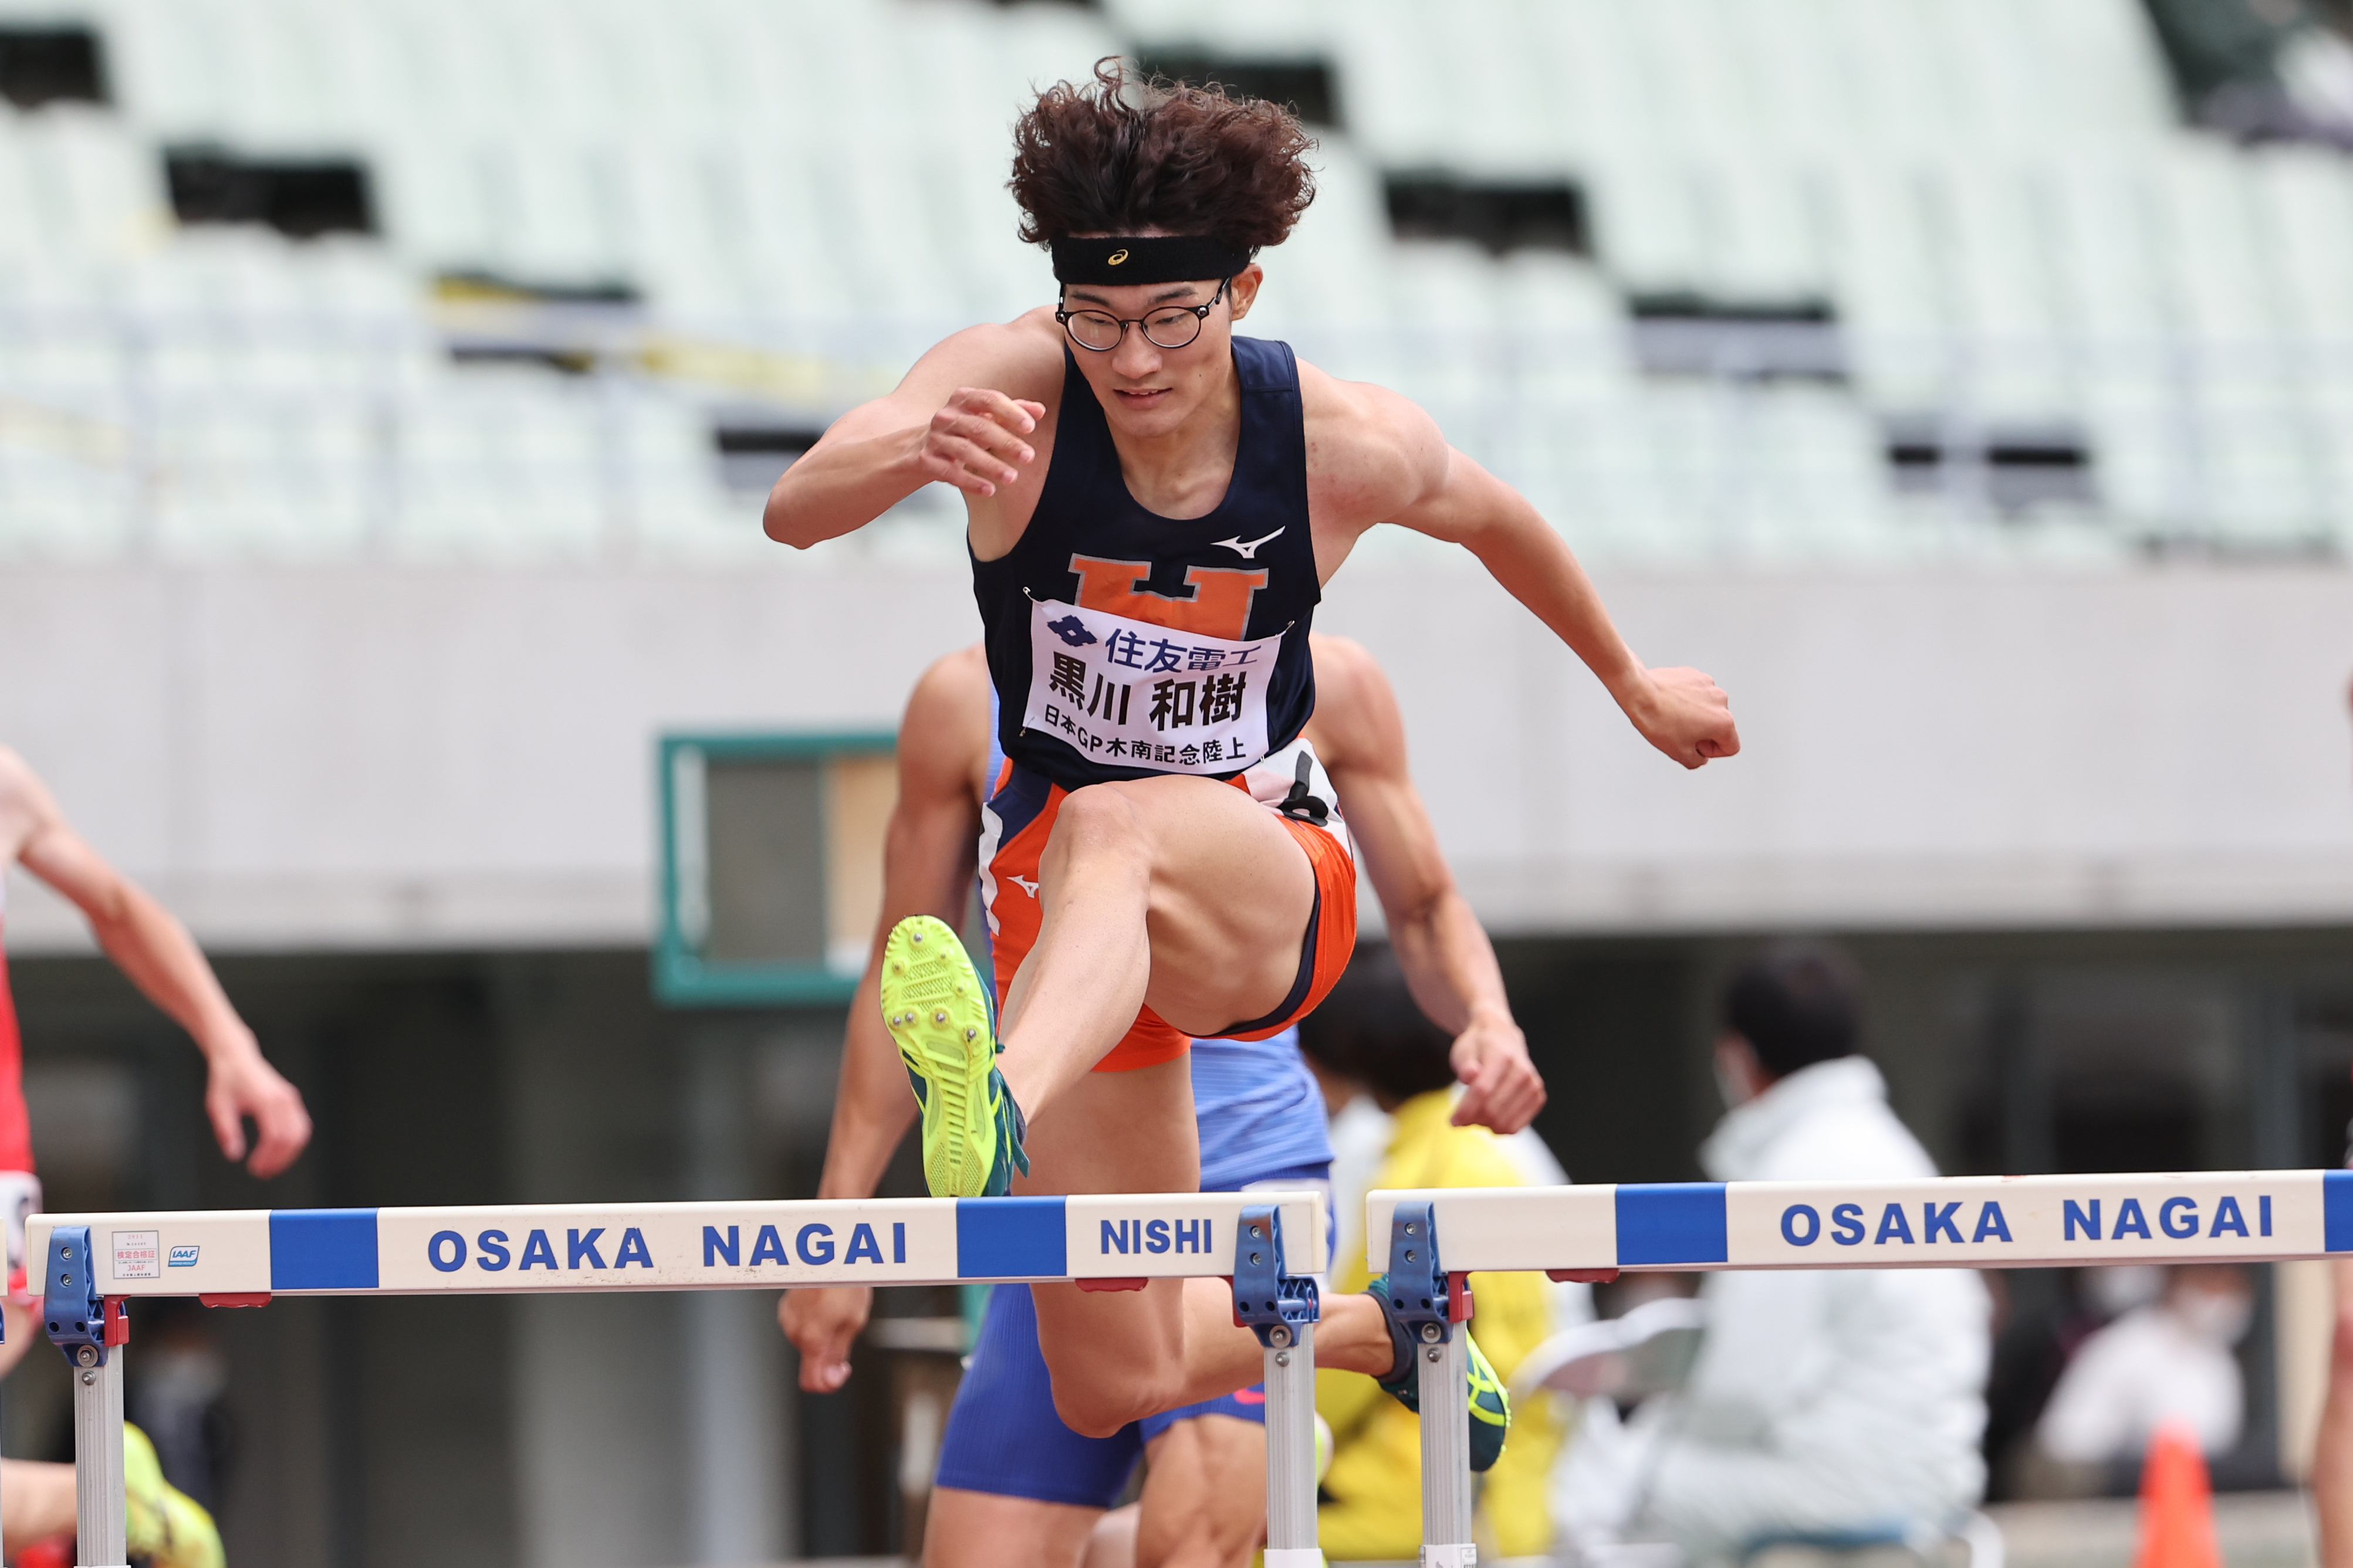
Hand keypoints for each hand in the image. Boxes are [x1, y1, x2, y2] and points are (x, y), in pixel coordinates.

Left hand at [203, 1040, 311, 1177]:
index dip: (267, 1157)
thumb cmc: (226, 1081)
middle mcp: (284, 1099)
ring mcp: (291, 1099)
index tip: (254, 1168)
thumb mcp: (218, 1107)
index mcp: (266, 1100)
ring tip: (271, 1166)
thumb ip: (227, 1131)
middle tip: (262, 1173)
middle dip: (280, 1160)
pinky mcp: (292, 1101)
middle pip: (292, 1138)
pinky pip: (301, 1126)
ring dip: (289, 1154)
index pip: (275, 1136)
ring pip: (301, 1134)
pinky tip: (278, 1152)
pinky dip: (293, 1143)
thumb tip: (234, 1156)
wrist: (238, 1058)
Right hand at [782, 1284, 872, 1392]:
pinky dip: (814, 1321)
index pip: (811, 1382)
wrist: (827, 1251)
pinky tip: (828, 1301)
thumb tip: (831, 1376)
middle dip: (829, 1351)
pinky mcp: (786, 1306)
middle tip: (848, 1326)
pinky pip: (801, 1325)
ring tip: (839, 1306)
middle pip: (812, 1359)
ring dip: (823, 1333)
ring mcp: (788, 1318)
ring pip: (807, 1341)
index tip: (842, 1370)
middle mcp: (794, 1331)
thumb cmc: (844, 1280)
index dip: (828, 1384)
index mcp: (811, 1339)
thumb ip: (839, 1352)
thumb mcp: (853, 1320)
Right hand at [919, 388, 1044, 498]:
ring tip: (1012, 477)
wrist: (921, 447)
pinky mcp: (926, 460)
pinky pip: (950, 473)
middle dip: (1006, 442)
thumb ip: (1013, 412)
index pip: (990, 400)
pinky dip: (971, 482)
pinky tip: (989, 490)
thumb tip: (1040, 410)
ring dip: (991, 465)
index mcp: (964, 399)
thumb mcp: (986, 417)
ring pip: (964, 450)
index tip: (1030, 427)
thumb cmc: (962, 430)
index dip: (1011, 412)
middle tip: (1029, 456)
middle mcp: (947, 415)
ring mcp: (935, 438)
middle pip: (979, 427)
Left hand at [1448, 1012, 1544, 1134]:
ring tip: (1476, 1113)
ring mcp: (1533, 1085)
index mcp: (1502, 1056)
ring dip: (1484, 1124)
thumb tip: (1470, 1075)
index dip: (1465, 1109)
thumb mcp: (1465, 1050)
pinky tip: (1489, 1117)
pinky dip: (1498, 1127)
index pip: (1482, 1090)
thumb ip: (1465, 1064)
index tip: (1452, 1121)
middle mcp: (1522, 1071)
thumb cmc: (1478, 1047)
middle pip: (1492, 1110)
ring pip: (1504, 1123)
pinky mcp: (1537, 1098)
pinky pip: (1515, 1127)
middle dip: (1472, 1119)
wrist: (1503, 1039)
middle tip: (1461, 1117)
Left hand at [1628, 666, 1738, 769]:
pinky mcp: (1695, 675)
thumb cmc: (1657, 720)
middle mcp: (1721, 700)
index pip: (1731, 747)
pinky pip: (1697, 693)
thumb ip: (1697, 761)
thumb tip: (1700, 757)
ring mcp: (1709, 685)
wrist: (1639, 692)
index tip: (1696, 748)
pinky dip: (1687, 700)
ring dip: (1695, 716)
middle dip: (1704, 733)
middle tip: (1680, 734)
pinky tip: (1670, 703)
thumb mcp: (1679, 753)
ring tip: (1673, 717)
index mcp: (1724, 722)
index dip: (1713, 753)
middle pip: (1720, 726)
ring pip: (1708, 708)